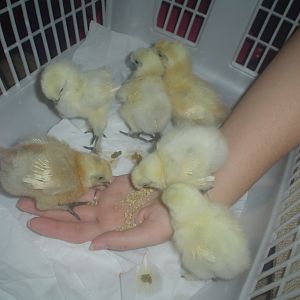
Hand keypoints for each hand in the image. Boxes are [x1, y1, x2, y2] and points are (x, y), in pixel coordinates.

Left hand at [17, 175, 172, 250]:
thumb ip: (124, 240)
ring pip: (77, 197)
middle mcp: (105, 214)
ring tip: (33, 191)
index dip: (57, 229)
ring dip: (57, 195)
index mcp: (112, 229)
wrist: (183, 192)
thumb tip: (94, 245)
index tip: (34, 222)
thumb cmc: (170, 215)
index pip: (79, 232)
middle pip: (72, 215)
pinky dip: (74, 181)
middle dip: (49, 211)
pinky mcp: (112, 182)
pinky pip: (89, 182)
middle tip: (22, 204)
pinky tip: (59, 179)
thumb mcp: (151, 232)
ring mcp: (107, 197)